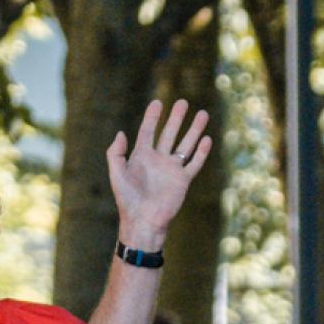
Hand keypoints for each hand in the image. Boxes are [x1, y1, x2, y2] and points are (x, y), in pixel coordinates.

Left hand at [109, 99, 213, 244]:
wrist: (143, 221)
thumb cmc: (127, 200)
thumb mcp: (116, 175)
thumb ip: (116, 153)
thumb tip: (121, 133)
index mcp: (141, 156)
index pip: (148, 131)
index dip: (152, 117)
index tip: (157, 102)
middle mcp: (158, 160)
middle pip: (169, 133)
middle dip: (176, 118)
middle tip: (183, 102)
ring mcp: (172, 169)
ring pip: (185, 145)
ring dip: (194, 130)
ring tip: (202, 114)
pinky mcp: (183, 180)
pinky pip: (194, 164)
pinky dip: (201, 152)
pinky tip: (207, 139)